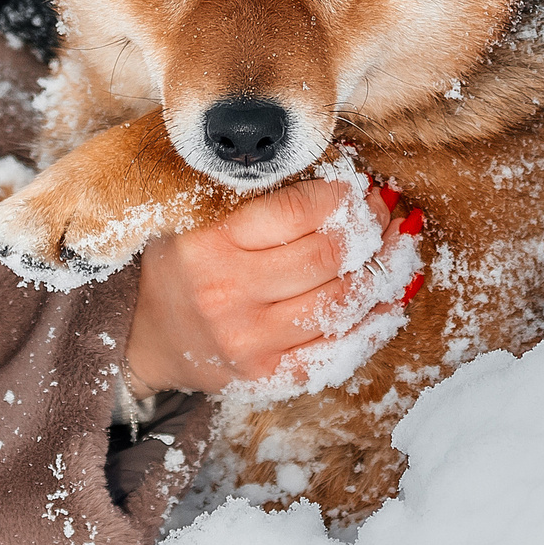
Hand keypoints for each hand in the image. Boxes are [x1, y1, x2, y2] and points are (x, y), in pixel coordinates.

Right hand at [125, 177, 420, 399]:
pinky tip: (387, 297)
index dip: (338, 195)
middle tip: (379, 212)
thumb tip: (333, 168)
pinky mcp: (269, 376)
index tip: (353, 186)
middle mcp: (228, 296)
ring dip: (381, 270)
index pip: (293, 211)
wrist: (148, 340)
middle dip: (367, 228)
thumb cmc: (178, 268)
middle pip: (327, 256)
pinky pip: (339, 350)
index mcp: (208, 247)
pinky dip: (374, 321)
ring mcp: (251, 342)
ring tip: (395, 247)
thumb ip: (247, 195)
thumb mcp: (191, 218)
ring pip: (341, 302)